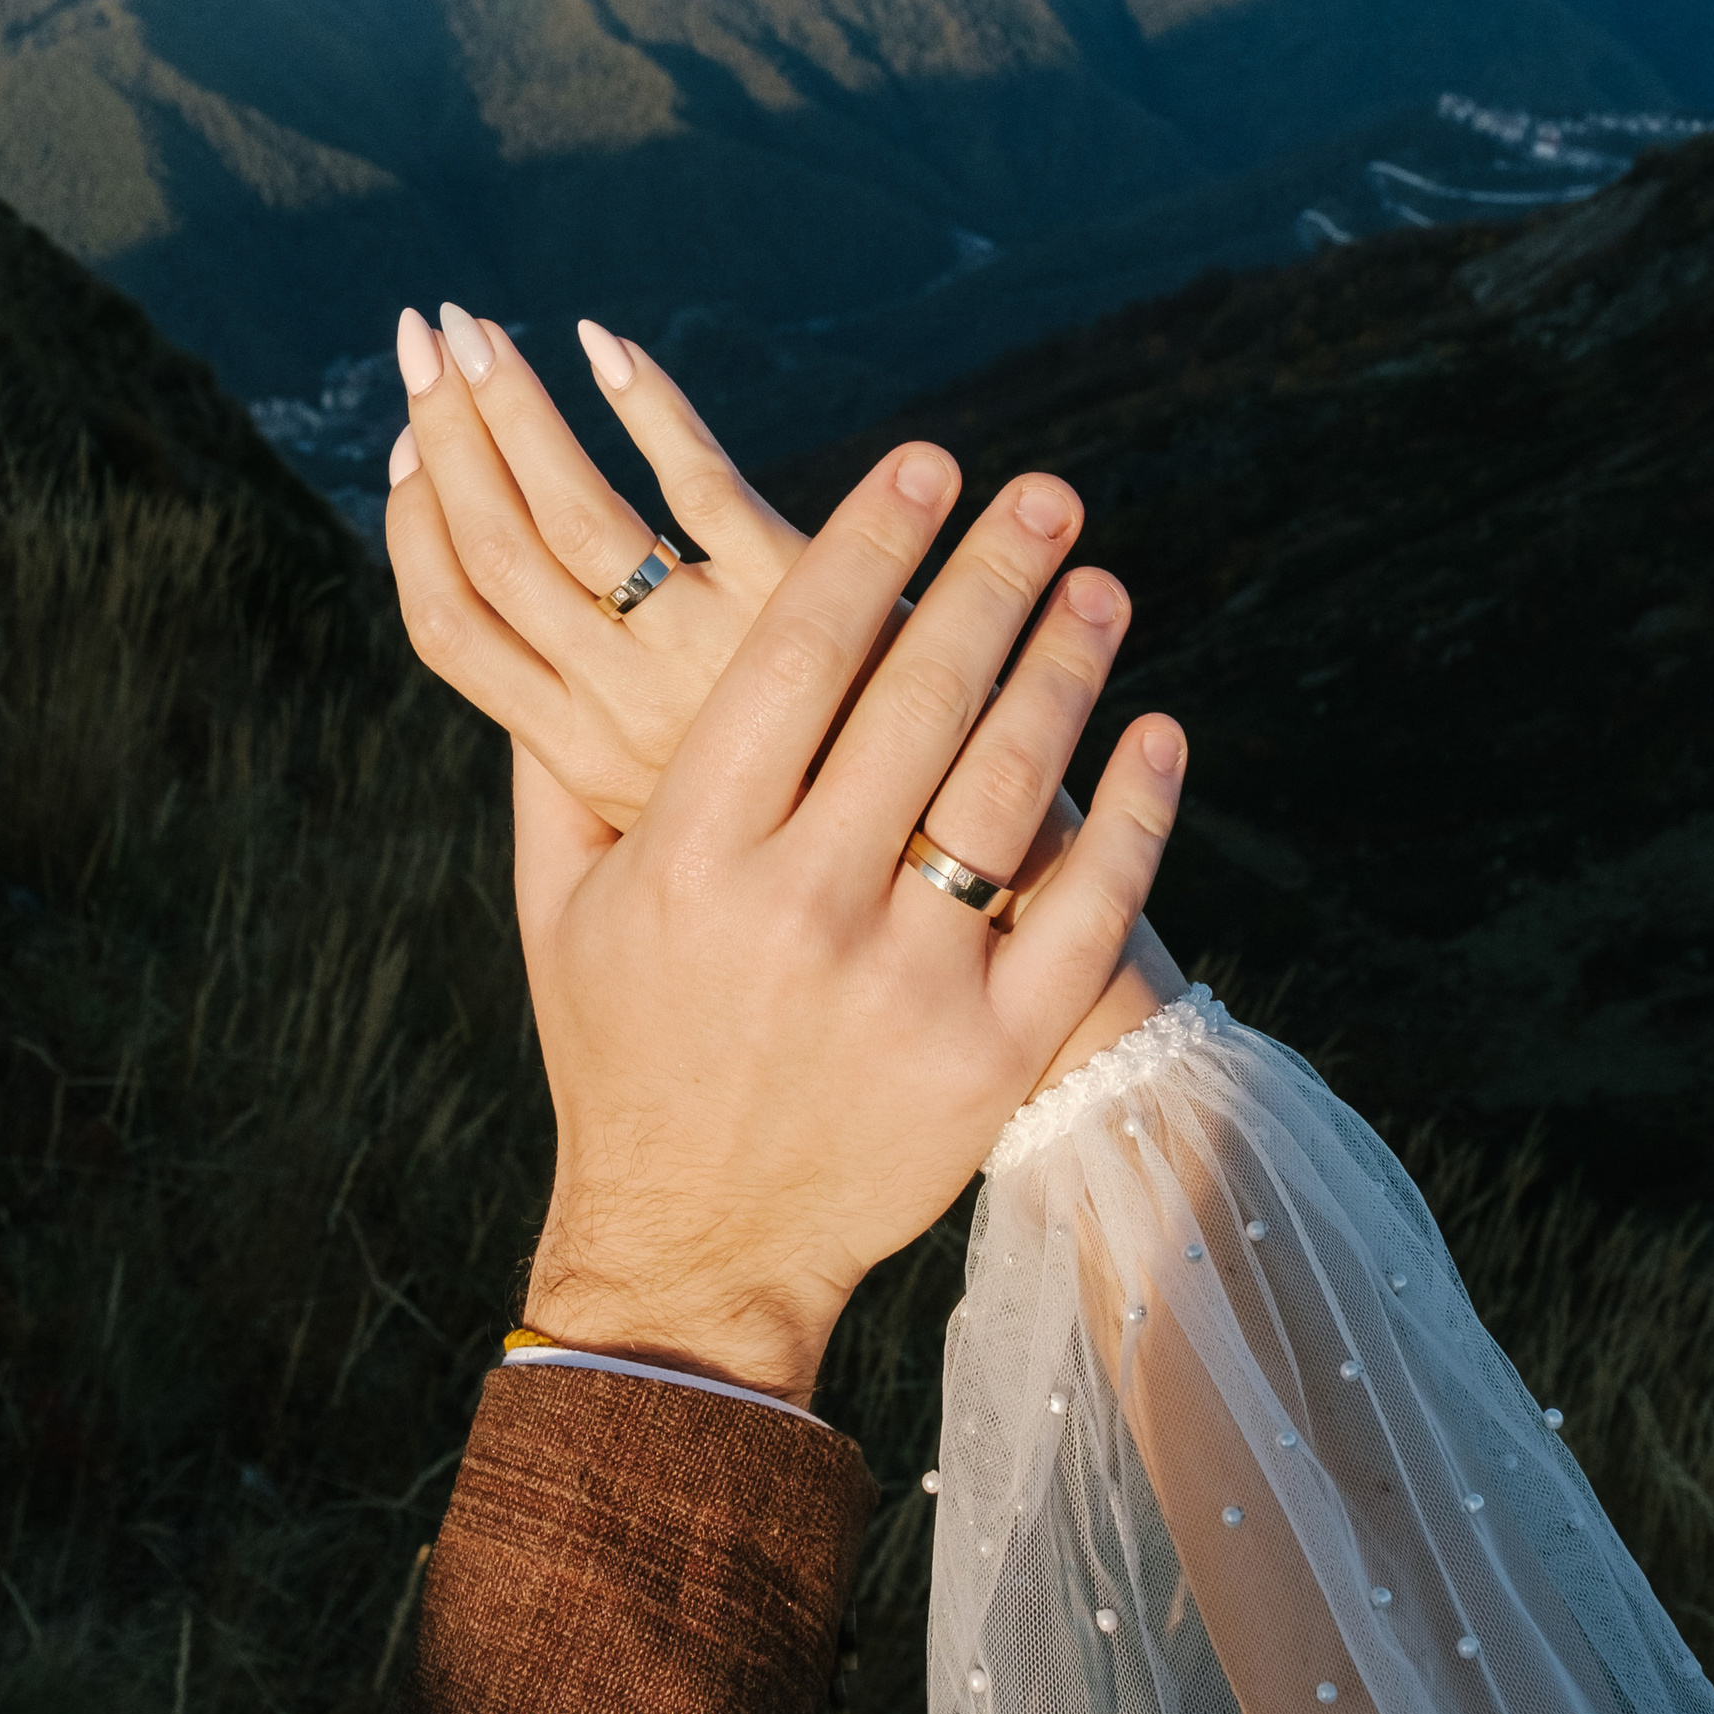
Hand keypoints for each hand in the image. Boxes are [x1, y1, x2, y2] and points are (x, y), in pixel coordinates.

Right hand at [383, 308, 1186, 1079]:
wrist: (693, 1250)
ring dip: (1066, 667)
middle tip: (1045, 492)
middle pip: (915, 698)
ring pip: (1008, 788)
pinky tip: (1154, 728)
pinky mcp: (988, 1058)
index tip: (924, 464)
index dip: (865, 549)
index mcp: (692, 856)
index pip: (793, 660)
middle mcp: (798, 909)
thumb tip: (565, 621)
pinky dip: (1132, 815)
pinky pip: (1083, 910)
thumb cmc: (622, 1058)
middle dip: (986, 575)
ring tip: (1100, 582)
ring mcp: (904, 987)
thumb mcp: (558, 910)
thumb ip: (563, 768)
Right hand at [384, 307, 805, 833]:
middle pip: (496, 548)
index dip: (415, 527)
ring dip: (514, 406)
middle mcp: (627, 704)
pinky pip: (697, 479)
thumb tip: (487, 630)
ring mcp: (708, 649)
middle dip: (443, 432)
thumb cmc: (800, 812)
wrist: (947, 850)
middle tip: (419, 339)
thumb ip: (575, 740)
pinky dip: (644, 403)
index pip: (450, 628)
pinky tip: (605, 346)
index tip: (407, 449)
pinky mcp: (798, 594)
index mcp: (578, 754)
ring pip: (573, 510)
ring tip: (476, 327)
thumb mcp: (660, 820)